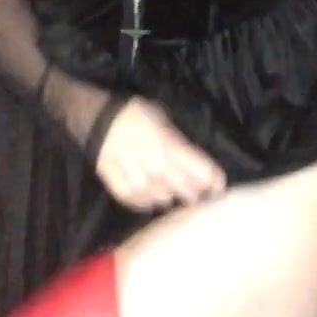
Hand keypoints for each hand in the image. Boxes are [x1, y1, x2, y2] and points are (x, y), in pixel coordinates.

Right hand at [95, 96, 226, 211]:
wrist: (97, 117)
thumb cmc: (134, 115)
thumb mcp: (161, 121)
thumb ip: (178, 143)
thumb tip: (195, 164)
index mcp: (166, 142)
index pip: (194, 164)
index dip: (210, 177)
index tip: (219, 186)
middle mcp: (151, 160)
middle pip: (179, 185)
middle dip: (191, 191)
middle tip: (197, 195)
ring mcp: (132, 173)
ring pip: (157, 195)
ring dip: (168, 197)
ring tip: (173, 195)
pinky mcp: (115, 182)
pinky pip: (134, 199)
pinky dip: (144, 202)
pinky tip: (150, 199)